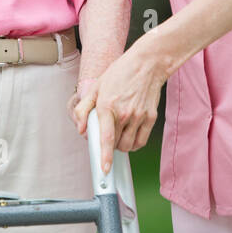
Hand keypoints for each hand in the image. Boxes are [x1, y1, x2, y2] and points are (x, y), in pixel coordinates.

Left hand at [71, 29, 170, 172]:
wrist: (147, 64)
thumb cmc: (120, 73)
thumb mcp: (96, 87)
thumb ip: (84, 109)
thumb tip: (80, 128)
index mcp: (107, 106)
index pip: (106, 139)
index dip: (104, 157)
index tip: (104, 169)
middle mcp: (124, 114)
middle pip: (116, 145)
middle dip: (109, 145)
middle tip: (107, 134)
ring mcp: (139, 116)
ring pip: (129, 146)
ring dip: (121, 146)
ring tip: (118, 133)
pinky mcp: (150, 117)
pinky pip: (141, 141)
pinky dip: (134, 143)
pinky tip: (129, 135)